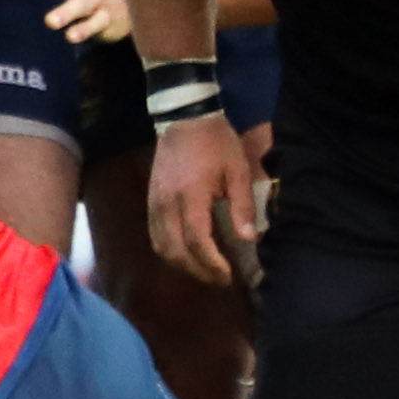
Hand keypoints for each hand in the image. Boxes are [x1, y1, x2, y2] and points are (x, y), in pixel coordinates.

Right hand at [147, 112, 267, 288]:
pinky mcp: (150, 201)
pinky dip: (170, 251)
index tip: (230, 275)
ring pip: (162, 247)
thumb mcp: (238, 170)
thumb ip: (242, 206)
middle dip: (198, 271)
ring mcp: (155, 203)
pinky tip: (186, 253)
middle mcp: (168, 204)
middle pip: (176, 251)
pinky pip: (155, 236)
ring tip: (204, 270)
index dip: (213, 263)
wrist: (184, 119)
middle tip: (220, 279)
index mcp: (192, 196)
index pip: (198, 241)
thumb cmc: (216, 143)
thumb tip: (248, 239)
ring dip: (182, 264)